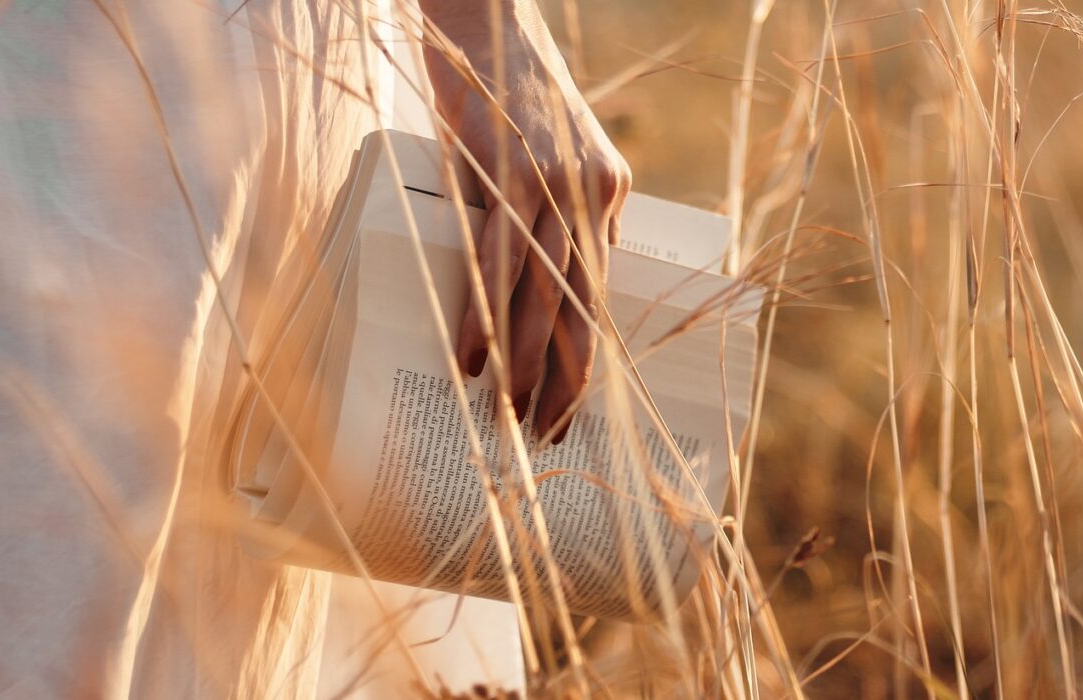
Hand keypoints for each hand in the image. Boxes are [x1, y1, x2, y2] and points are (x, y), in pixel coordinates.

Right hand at [421, 0, 629, 442]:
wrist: (483, 20)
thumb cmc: (503, 92)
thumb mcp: (548, 153)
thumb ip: (555, 211)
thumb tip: (540, 282)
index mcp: (607, 195)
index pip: (598, 297)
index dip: (584, 358)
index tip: (570, 410)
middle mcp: (591, 196)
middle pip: (578, 309)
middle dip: (562, 378)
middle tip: (543, 435)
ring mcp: (551, 186)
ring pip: (540, 295)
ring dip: (523, 361)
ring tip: (506, 414)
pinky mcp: (508, 174)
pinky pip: (499, 260)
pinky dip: (487, 313)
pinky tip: (474, 357)